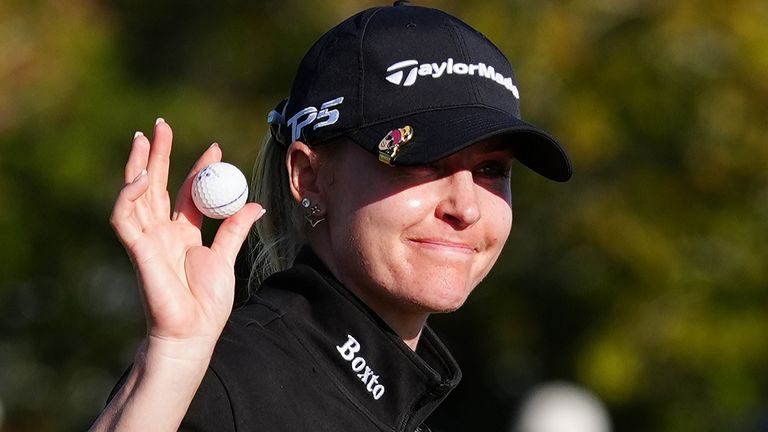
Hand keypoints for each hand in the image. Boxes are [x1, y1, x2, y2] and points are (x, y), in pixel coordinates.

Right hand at [110, 118, 263, 359]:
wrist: (194, 331)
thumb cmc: (208, 302)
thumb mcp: (226, 257)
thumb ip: (235, 228)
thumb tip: (256, 203)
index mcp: (184, 234)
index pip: (187, 193)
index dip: (198, 169)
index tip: (215, 147)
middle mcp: (163, 232)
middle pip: (156, 185)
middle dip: (158, 154)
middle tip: (161, 125)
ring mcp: (147, 239)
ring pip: (136, 194)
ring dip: (138, 165)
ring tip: (144, 137)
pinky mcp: (136, 249)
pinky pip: (124, 217)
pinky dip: (129, 195)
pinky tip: (141, 177)